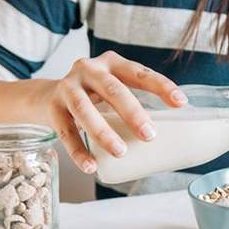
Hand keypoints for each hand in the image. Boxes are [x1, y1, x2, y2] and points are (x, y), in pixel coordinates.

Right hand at [39, 51, 186, 173]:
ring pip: (84, 110)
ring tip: (121, 152)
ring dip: (104, 133)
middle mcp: (89, 70)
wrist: (47, 96)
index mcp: (112, 63)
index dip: (161, 86)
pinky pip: (65, 132)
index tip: (181, 103)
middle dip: (133, 113)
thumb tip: (175, 133)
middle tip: (150, 135)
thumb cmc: (95, 96)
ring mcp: (67, 87)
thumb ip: (138, 102)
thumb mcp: (115, 89)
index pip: (140, 73)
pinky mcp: (52, 108)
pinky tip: (91, 166)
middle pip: (113, 90)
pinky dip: (78, 151)